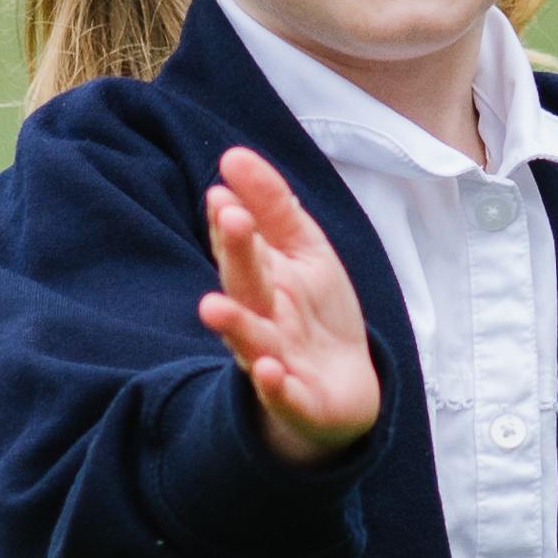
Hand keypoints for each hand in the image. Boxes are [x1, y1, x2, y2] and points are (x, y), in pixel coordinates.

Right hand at [197, 146, 382, 462]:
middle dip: (236, 252)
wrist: (345, 390)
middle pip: (245, 283)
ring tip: (212, 307)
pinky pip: (283, 394)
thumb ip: (272, 206)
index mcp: (261, 278)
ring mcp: (274, 360)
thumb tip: (233, 157)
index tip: (221, 192)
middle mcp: (260, 317)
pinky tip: (271, 370)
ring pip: (251, 340)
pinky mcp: (296, 400)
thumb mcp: (304, 251)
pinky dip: (275, 385)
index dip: (232, 221)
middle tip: (230, 218)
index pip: (240, 245)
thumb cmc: (315, 313)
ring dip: (233, 324)